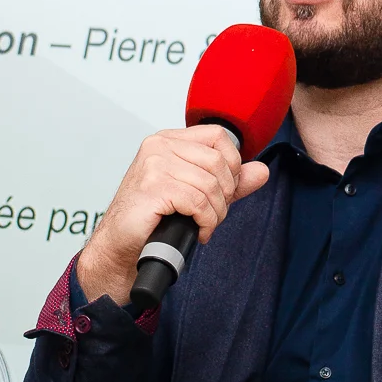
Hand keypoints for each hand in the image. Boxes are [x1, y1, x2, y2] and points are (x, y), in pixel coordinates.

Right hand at [78, 125, 270, 304]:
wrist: (120, 246)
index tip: (225, 188)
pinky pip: (198, 202)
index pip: (218, 135)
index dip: (232, 164)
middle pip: (218, 162)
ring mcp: (154, 165)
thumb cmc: (150, 219)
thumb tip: (261, 171)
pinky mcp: (153, 188)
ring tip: (204, 224)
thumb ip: (229, 181)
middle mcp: (159, 147)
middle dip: (225, 195)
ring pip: (210, 185)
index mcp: (168, 141)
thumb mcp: (196, 193)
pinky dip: (205, 221)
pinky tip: (198, 231)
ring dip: (216, 213)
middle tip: (213, 213)